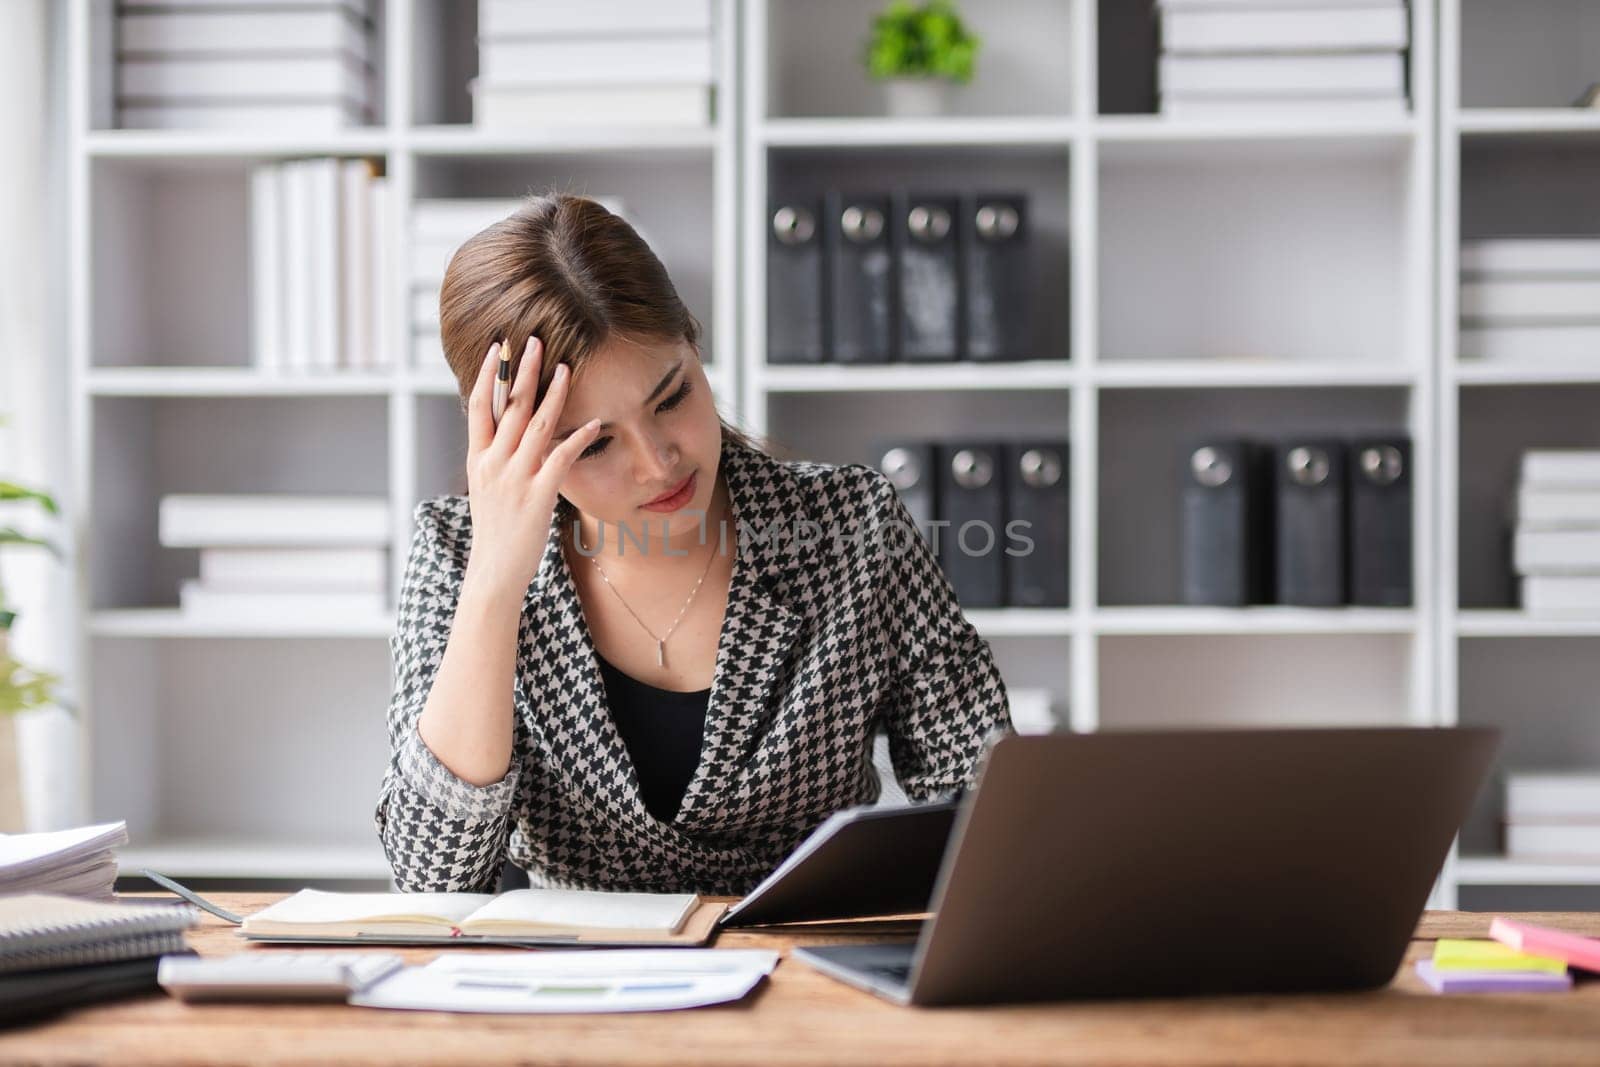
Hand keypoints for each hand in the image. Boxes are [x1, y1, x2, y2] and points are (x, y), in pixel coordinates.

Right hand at [461, 335, 600, 596]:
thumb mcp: (486, 489)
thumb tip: (510, 430)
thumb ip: (496, 458)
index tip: (498, 347)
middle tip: (533, 339)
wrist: (494, 574)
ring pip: (535, 424)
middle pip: (509, 406)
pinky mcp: (537, 495)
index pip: (479, 405)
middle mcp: (492, 463)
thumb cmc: (496, 533)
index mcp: (477, 459)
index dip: (489, 374)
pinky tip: (596, 421)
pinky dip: (579, 436)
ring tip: (567, 366)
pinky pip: (561, 457)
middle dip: (523, 370)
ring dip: (554, 392)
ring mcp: (514, 478)